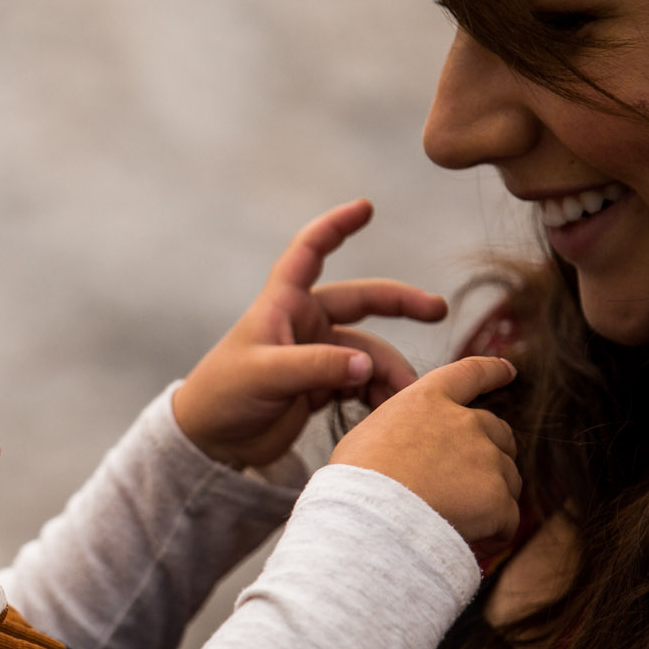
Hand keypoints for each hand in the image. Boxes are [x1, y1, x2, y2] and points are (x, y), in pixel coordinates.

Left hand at [172, 199, 448, 467]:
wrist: (211, 441)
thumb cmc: (223, 396)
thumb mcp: (266, 376)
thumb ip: (317, 368)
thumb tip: (367, 365)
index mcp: (282, 304)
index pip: (309, 251)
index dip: (335, 226)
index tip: (366, 207)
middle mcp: (303, 323)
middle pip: (361, 302)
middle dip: (401, 304)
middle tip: (437, 311)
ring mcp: (317, 354)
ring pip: (368, 351)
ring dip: (390, 370)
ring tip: (406, 395)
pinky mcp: (322, 385)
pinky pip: (364, 380)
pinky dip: (380, 391)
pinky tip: (392, 408)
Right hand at [331, 355, 521, 548]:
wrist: (369, 517)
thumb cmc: (355, 482)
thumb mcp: (368, 435)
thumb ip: (402, 430)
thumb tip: (411, 452)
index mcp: (427, 400)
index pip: (469, 373)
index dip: (492, 370)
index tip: (508, 370)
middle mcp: (463, 421)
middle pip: (498, 432)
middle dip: (491, 456)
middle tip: (466, 487)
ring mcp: (485, 458)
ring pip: (507, 479)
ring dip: (489, 499)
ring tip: (456, 523)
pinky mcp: (498, 498)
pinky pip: (509, 520)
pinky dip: (495, 533)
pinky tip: (471, 542)